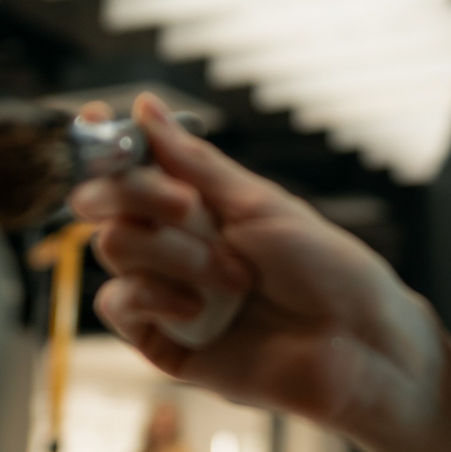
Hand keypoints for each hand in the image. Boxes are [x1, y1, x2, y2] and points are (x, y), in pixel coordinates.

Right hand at [73, 95, 444, 440]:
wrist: (357, 344)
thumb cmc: (326, 269)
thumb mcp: (260, 204)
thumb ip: (193, 162)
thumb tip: (144, 107)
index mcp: (201, 205)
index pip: (132, 167)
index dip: (105, 143)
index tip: (93, 116)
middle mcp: (177, 244)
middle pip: (106, 202)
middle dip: (137, 193)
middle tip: (187, 207)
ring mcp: (167, 292)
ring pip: (114, 247)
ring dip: (174, 254)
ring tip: (235, 279)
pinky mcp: (163, 342)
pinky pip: (117, 306)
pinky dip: (149, 296)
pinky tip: (195, 307)